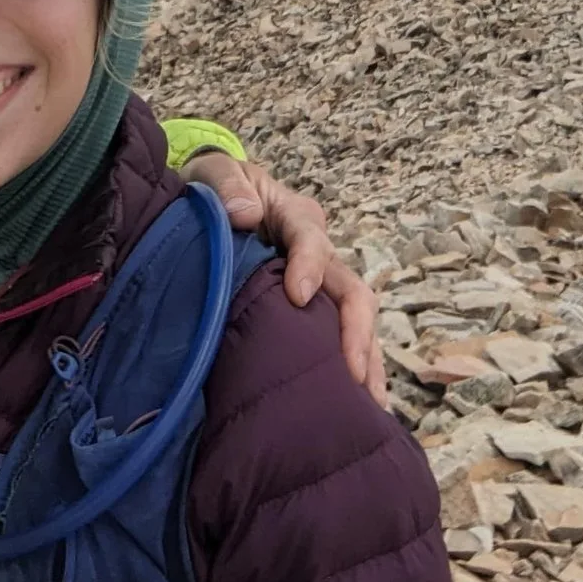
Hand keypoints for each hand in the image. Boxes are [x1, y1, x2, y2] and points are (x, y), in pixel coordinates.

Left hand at [179, 152, 387, 406]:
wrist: (213, 206)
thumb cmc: (217, 190)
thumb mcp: (215, 174)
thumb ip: (227, 186)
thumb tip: (246, 214)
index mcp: (295, 217)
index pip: (311, 238)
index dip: (309, 264)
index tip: (297, 296)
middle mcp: (318, 254)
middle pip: (350, 291)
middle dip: (356, 332)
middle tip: (352, 372)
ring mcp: (320, 286)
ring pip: (355, 323)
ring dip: (366, 361)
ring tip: (369, 406)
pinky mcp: (312, 313)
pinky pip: (338, 341)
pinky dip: (353, 371)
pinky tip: (357, 407)